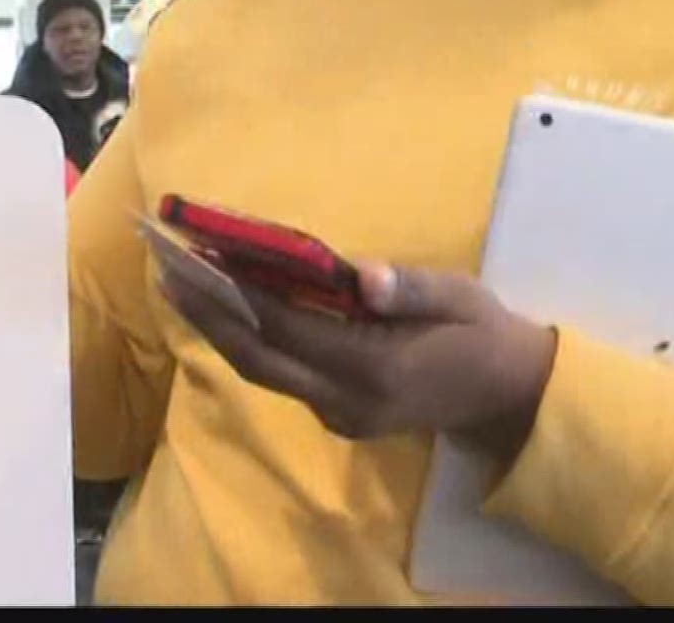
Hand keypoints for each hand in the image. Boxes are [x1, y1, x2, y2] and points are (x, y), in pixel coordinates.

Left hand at [159, 257, 557, 463]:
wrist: (509, 395)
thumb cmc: (482, 332)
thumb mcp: (459, 297)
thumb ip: (409, 288)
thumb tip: (362, 278)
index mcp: (375, 368)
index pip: (286, 327)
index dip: (236, 294)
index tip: (195, 257)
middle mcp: (345, 400)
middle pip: (256, 357)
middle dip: (205, 313)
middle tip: (163, 267)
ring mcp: (338, 414)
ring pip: (261, 370)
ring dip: (217, 328)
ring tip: (179, 282)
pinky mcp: (337, 416)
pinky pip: (279, 375)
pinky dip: (247, 340)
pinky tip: (225, 307)